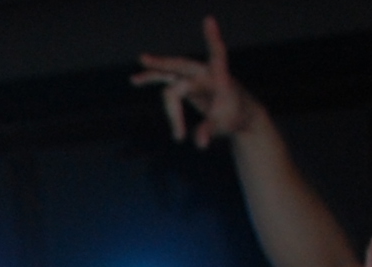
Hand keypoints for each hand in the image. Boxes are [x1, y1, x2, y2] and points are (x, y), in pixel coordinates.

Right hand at [134, 16, 266, 146]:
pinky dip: (153, 80)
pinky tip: (135, 81)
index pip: (217, 53)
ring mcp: (193, 76)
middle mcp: (205, 72)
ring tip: (134, 80)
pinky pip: (167, 80)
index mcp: (219, 77)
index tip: (209, 20)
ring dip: (153, 75)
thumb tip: (199, 143)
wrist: (237, 114)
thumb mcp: (225, 125)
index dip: (212, 37)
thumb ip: (210, 130)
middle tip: (144, 60)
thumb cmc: (234, 117)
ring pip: (170, 73)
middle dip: (164, 65)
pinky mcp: (186, 83)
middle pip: (182, 65)